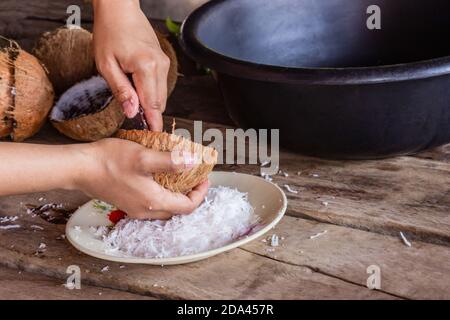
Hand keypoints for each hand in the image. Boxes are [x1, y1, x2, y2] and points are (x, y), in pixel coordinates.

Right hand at [75, 139, 208, 219]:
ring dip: (176, 195)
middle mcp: (145, 210)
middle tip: (195, 177)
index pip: (188, 206)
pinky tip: (159, 178)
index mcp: (153, 201)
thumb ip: (171, 161)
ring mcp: (135, 209)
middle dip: (190, 195)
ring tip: (180, 176)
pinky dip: (163, 194)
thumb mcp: (144, 156)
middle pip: (177, 210)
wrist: (80, 168)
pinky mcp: (127, 204)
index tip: (204, 178)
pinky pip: (152, 204)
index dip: (200, 193)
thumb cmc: (109, 161)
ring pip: (165, 208)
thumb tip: (195, 162)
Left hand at [93, 0, 169, 130]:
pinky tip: (138, 92)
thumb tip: (132, 112)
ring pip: (161, 95)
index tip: (154, 138)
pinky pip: (160, 85)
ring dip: (150, 103)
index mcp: (146, 67)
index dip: (153, 123)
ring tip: (134, 106)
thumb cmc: (109, 33)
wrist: (120, 10)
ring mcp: (164, 64)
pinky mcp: (163, 62)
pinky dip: (151, 93)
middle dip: (150, 115)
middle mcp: (160, 66)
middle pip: (159, 102)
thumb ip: (121, 90)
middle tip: (138, 127)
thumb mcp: (106, 65)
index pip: (152, 104)